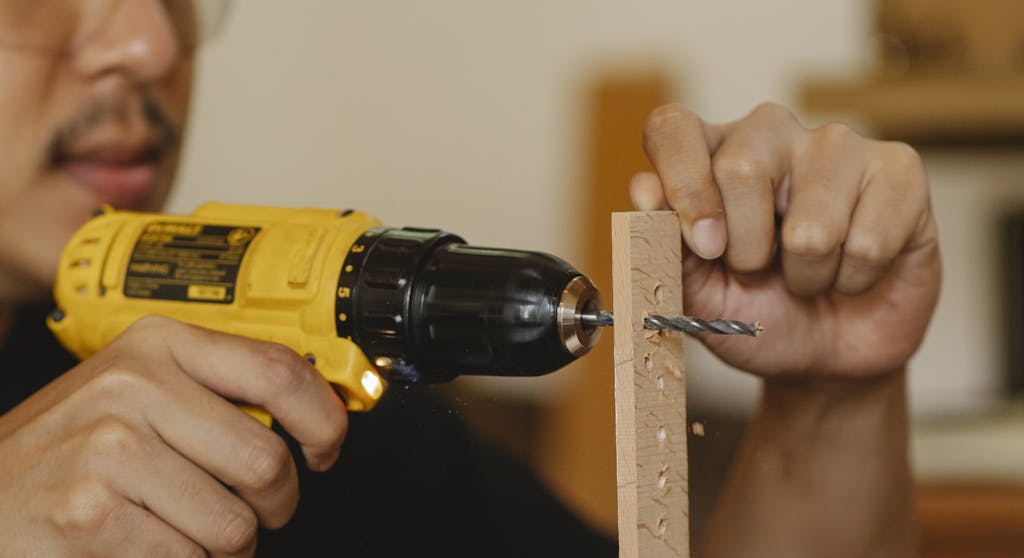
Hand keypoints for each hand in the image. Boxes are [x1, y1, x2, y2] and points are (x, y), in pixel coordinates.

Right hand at [0, 316, 346, 556]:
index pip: (278, 368)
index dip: (323, 417)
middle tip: (256, 515)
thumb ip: (213, 392)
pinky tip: (150, 550)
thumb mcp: (138, 393)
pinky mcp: (91, 512)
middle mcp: (135, 384)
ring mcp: (110, 446)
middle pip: (266, 458)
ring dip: (227, 549)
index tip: (327, 448)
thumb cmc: (69, 451)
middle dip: (275, 506)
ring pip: (233, 523)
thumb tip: (311, 412)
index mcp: (159, 345)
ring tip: (188, 535)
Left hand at [632, 103, 940, 378]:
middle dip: (746, 251)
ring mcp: (838, 145)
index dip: (682, 186)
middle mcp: (769, 134)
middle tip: (759, 272)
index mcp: (708, 153)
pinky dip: (855, 279)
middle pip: (741, 167)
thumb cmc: (757, 314)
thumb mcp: (695, 295)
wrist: (825, 356)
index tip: (702, 246)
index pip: (672, 128)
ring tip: (811, 273)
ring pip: (810, 223)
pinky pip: (869, 241)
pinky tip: (855, 271)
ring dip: (806, 274)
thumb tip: (644, 191)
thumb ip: (663, 244)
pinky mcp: (899, 170)